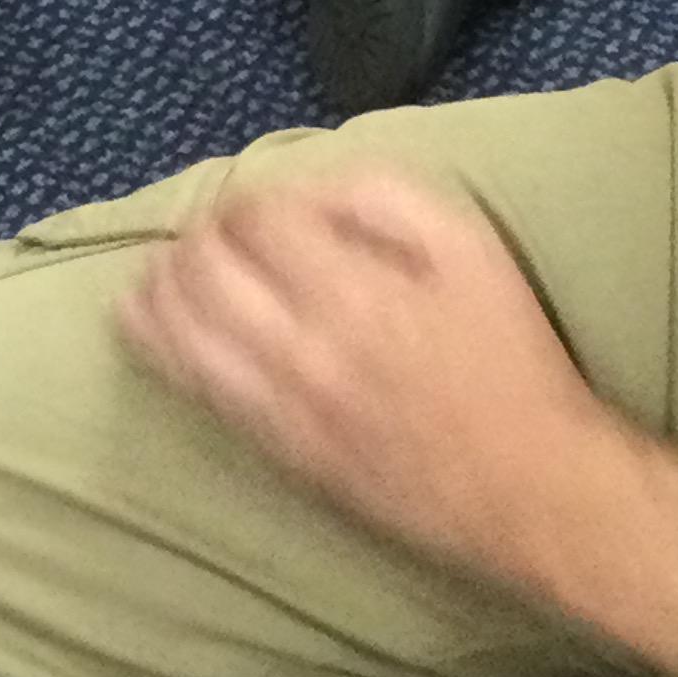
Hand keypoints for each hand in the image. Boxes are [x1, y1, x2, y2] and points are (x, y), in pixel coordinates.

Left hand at [118, 168, 622, 587]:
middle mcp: (304, 347)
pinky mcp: (280, 450)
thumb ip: (384, 199)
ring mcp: (284, 405)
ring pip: (184, 333)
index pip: (255, 220)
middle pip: (206, 271)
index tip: (255, 203)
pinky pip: (199, 391)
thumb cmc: (511, 360)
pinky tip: (143, 325)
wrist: (534, 490)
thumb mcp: (472, 249)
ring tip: (156, 267)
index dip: (243, 200)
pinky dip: (159, 348)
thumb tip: (309, 187)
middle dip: (195, 237)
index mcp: (354, 289)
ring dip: (159, 287)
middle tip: (206, 231)